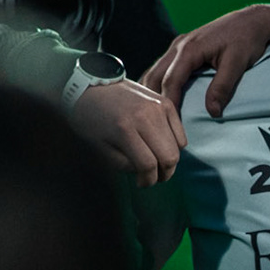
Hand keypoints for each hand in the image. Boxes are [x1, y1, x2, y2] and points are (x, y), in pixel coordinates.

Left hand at [70, 80, 184, 185]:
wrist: (91, 86)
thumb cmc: (90, 118)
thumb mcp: (98, 146)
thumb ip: (122, 164)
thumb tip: (145, 172)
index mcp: (124, 130)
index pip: (148, 165)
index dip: (147, 180)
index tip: (142, 183)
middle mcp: (145, 117)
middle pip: (169, 157)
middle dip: (163, 174)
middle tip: (152, 177)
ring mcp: (158, 108)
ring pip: (178, 147)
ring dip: (168, 160)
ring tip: (155, 162)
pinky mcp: (165, 103)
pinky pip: (180, 133)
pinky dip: (174, 144)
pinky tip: (158, 146)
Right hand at [141, 3, 269, 116]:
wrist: (253, 19)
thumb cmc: (247, 40)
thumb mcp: (237, 63)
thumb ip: (223, 87)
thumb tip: (213, 112)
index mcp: (189, 49)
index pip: (171, 80)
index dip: (167, 101)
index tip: (166, 122)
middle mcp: (178, 46)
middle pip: (154, 75)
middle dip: (150, 97)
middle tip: (150, 120)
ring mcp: (178, 45)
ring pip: (154, 70)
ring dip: (151, 89)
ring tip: (150, 112)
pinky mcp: (182, 47)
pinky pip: (162, 67)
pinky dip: (157, 82)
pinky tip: (158, 95)